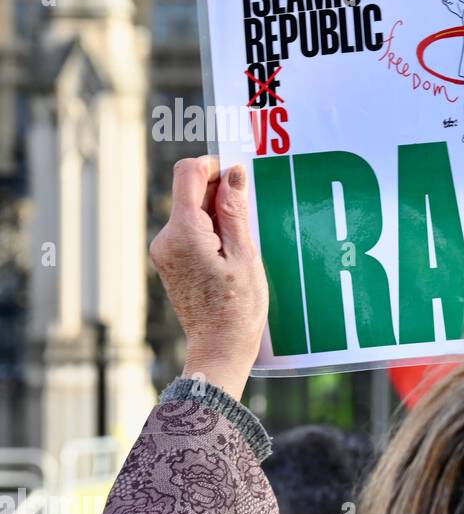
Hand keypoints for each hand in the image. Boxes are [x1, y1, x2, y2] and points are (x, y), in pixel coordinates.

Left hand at [150, 157, 267, 400]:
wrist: (219, 347)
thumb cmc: (238, 308)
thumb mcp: (245, 256)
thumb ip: (235, 211)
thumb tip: (233, 174)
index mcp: (183, 233)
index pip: (188, 174)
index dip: (213, 166)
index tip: (239, 177)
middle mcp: (165, 238)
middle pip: (190, 192)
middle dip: (220, 195)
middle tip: (249, 217)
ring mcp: (164, 251)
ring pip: (191, 211)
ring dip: (218, 215)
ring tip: (242, 244)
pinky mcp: (170, 261)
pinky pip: (190, 231)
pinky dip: (211, 231)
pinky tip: (231, 254)